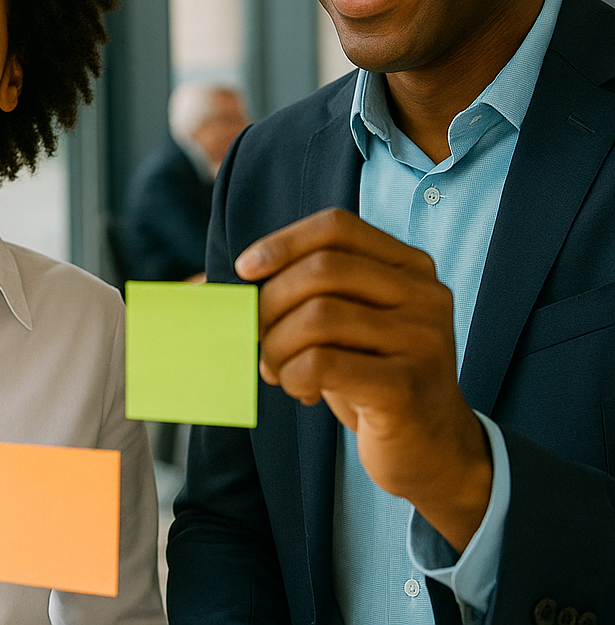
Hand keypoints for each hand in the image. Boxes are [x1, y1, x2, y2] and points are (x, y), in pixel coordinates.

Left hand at [236, 207, 492, 551]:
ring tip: (276, 368)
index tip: (246, 269)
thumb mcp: (355, 323)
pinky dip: (293, 375)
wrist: (435, 451)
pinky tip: (301, 390)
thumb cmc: (377, 378)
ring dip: (277, 345)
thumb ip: (317, 292)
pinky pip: (322, 363)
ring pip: (317, 317)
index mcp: (410, 267)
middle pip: (321, 268)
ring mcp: (421, 340)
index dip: (283, 242)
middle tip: (256, 336)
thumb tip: (243, 282)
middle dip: (271, 302)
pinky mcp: (405, 386)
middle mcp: (424, 295)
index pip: (337, 227)